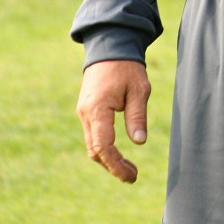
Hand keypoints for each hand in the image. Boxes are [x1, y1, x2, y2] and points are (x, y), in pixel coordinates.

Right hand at [76, 59, 150, 183]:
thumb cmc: (127, 67)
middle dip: (113, 166)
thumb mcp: (139, 90)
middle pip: (95, 150)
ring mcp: (84, 112)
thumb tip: (139, 141)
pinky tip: (119, 153)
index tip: (130, 176)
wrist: (110, 47)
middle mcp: (86, 113)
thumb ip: (137, 116)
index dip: (116, 165)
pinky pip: (93, 135)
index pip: (103, 146)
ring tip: (129, 168)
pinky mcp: (87, 110)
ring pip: (92, 144)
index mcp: (98, 109)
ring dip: (108, 159)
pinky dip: (104, 147)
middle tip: (133, 175)